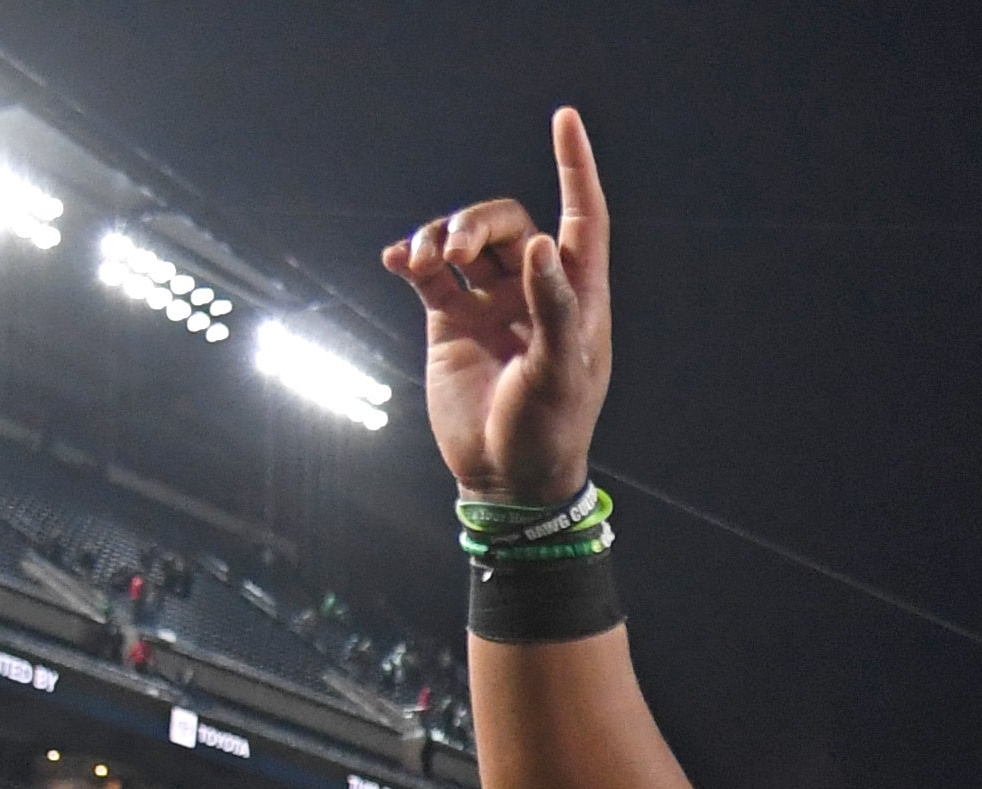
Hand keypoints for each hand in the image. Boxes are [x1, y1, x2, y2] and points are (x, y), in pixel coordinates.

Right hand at [381, 108, 613, 503]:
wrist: (504, 477)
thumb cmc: (548, 430)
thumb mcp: (560, 374)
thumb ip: (553, 309)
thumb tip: (544, 243)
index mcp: (578, 296)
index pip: (583, 216)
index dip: (576, 167)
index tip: (565, 118)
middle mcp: (536, 290)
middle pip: (509, 222)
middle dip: (478, 223)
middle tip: (456, 254)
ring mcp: (491, 301)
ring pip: (465, 240)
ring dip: (442, 235)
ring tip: (425, 261)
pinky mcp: (450, 318)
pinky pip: (428, 270)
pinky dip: (411, 256)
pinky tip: (397, 261)